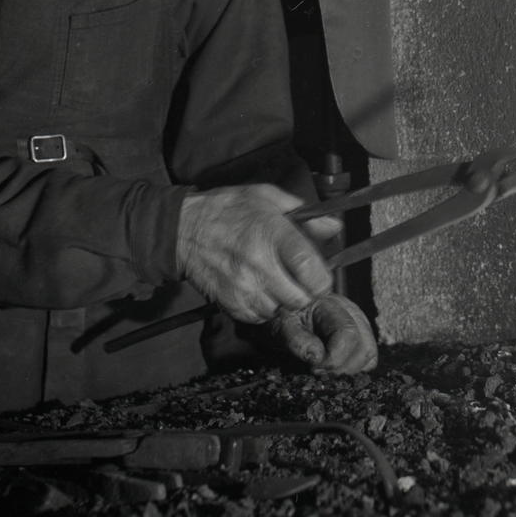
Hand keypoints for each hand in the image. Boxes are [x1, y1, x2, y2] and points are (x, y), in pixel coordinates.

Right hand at [176, 185, 338, 323]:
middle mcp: (259, 264)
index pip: (310, 269)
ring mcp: (243, 287)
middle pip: (300, 298)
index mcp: (273, 234)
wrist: (182, 229)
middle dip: (305, 292)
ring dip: (283, 301)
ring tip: (274, 282)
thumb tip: (334, 227)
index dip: (322, 278)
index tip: (319, 275)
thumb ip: (304, 215)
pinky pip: (260, 318)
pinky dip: (264, 308)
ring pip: (281, 311)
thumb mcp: (266, 198)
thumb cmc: (227, 210)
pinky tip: (258, 288)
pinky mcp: (230, 303)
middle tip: (298, 281)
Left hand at [271, 294, 377, 373]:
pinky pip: (368, 358)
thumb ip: (296, 338)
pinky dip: (354, 368)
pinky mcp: (360, 336)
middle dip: (342, 367)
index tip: (313, 366)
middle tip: (318, 371)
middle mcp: (352, 312)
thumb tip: (317, 357)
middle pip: (365, 348)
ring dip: (349, 369)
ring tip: (325, 370)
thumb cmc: (281, 314)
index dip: (334, 358)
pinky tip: (333, 367)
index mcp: (333, 305)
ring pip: (370, 355)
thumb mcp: (280, 324)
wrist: (282, 307)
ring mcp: (359, 324)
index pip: (348, 334)